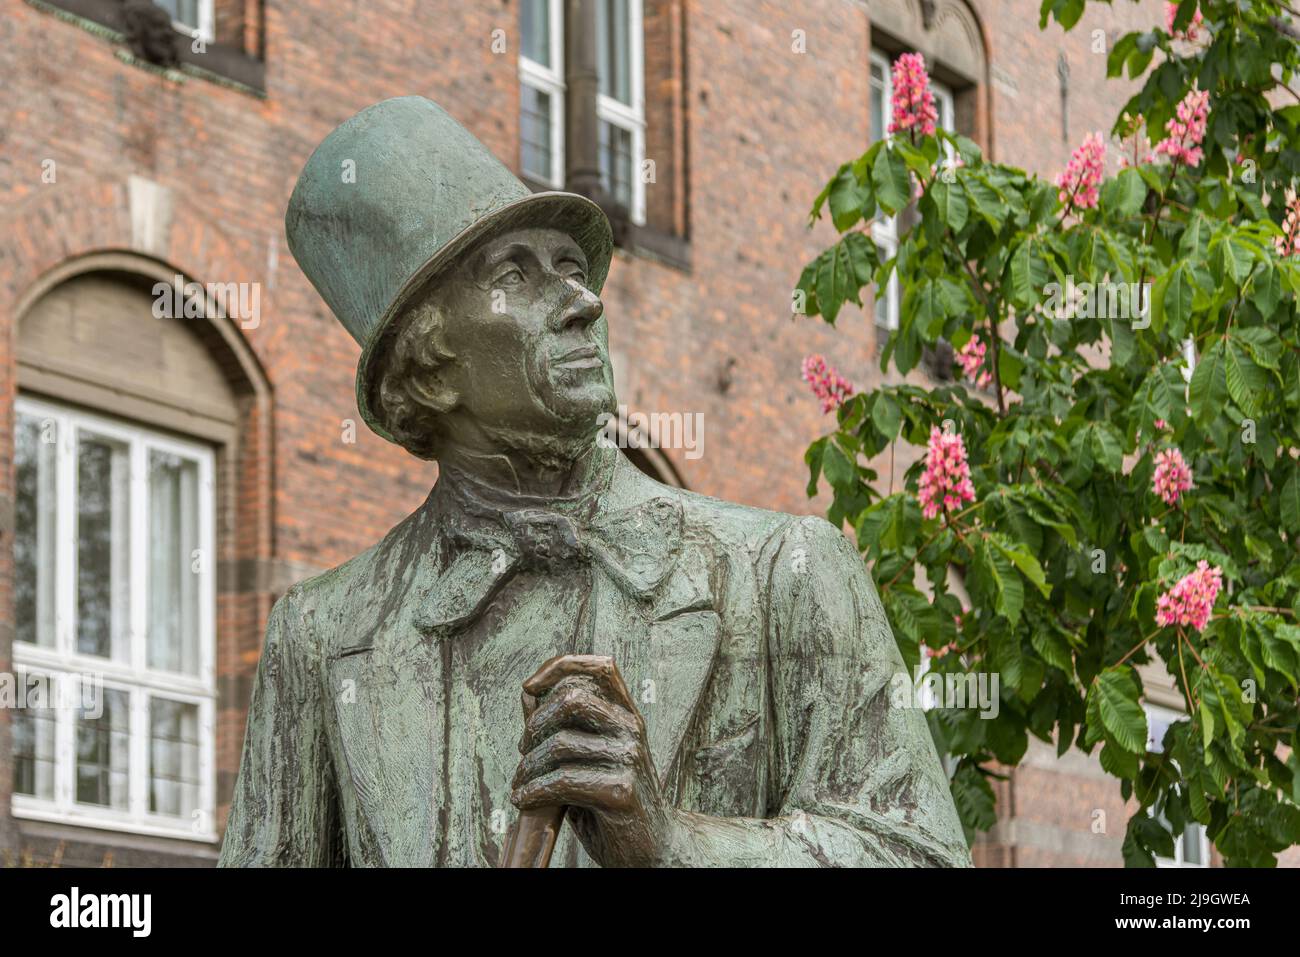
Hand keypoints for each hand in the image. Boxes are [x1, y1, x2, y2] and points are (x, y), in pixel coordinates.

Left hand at [511, 654, 674, 866]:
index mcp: (628, 715)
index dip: (560, 666)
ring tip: (521, 783)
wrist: (652, 848)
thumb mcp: (591, 757)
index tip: (529, 687)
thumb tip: (529, 694)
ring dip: (527, 767)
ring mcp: (629, 758)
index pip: (600, 667)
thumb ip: (566, 726)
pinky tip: (524, 799)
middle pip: (571, 699)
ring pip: (559, 743)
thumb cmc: (612, 802)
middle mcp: (632, 729)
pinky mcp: (620, 791)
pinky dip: (533, 790)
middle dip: (535, 725)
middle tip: (524, 751)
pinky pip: (562, 781)